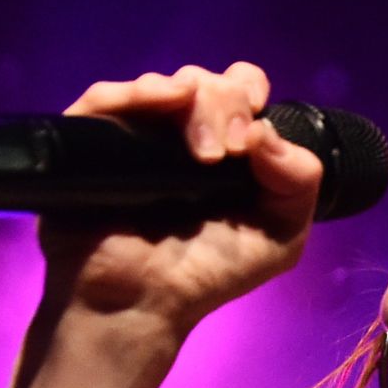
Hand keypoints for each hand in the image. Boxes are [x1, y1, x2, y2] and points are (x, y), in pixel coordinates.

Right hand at [38, 62, 325, 340]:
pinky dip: (138, 91)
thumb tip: (267, 130)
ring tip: (202, 156)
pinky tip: (164, 102)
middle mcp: (178, 132)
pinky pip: (106, 96)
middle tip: (226, 154)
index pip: (239, 87)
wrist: (141, 306)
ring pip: (164, 84)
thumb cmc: (206, 274)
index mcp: (224, 146)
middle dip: (227, 105)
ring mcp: (133, 135)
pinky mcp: (88, 140)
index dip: (250, 94)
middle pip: (207, 81)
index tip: (251, 139)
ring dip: (195, 104)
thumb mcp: (280, 237)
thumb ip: (299, 182)